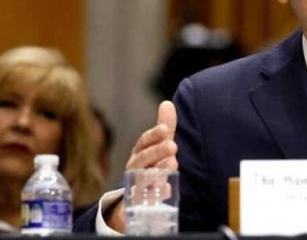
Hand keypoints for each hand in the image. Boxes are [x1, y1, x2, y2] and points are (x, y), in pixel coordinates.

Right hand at [105, 101, 177, 231]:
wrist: (133, 199)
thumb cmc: (149, 166)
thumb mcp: (156, 146)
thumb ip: (164, 127)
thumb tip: (167, 103)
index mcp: (139, 153)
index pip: (143, 142)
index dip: (154, 135)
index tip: (165, 129)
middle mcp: (135, 168)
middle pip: (143, 159)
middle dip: (156, 152)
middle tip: (173, 145)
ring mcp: (135, 186)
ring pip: (144, 178)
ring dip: (158, 171)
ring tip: (172, 164)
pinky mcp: (139, 203)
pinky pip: (146, 200)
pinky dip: (157, 194)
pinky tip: (168, 188)